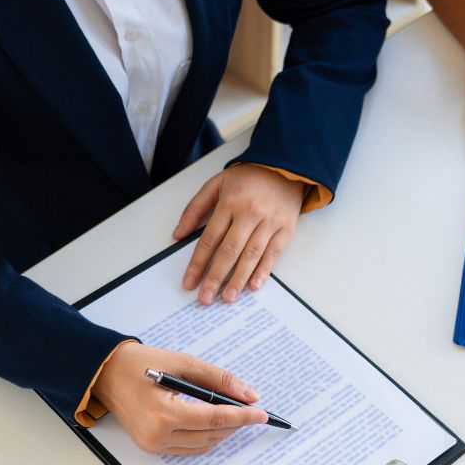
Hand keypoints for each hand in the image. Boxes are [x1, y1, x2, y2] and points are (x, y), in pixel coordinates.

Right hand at [93, 342, 267, 454]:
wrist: (105, 372)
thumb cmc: (141, 363)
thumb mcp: (183, 363)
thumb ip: (218, 379)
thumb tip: (248, 394)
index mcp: (165, 413)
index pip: (216, 419)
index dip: (243, 416)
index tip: (262, 414)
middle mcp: (158, 435)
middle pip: (212, 435)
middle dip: (236, 423)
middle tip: (252, 410)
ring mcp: (153, 444)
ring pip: (202, 445)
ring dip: (222, 431)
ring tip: (236, 414)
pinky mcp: (150, 447)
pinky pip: (188, 448)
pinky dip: (205, 437)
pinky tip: (215, 423)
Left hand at [174, 164, 305, 304]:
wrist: (285, 166)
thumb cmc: (248, 177)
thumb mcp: (216, 183)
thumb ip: (195, 208)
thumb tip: (178, 234)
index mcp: (230, 203)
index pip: (210, 239)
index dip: (198, 263)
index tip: (189, 282)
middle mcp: (249, 213)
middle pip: (229, 251)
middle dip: (215, 277)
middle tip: (206, 298)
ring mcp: (269, 222)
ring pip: (251, 255)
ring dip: (239, 278)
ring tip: (228, 297)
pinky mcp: (286, 229)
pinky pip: (273, 254)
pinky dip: (264, 271)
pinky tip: (254, 286)